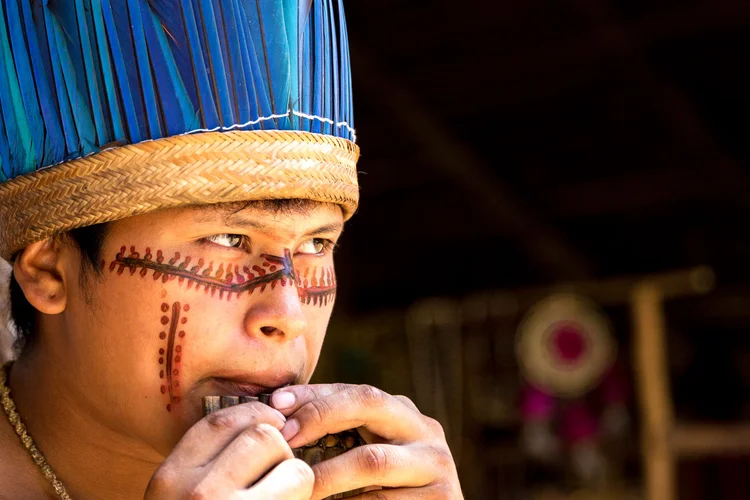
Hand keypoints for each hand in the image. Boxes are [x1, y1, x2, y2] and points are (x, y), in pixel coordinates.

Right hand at [144, 402, 313, 498]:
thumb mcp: (183, 499)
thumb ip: (206, 469)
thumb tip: (256, 428)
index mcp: (168, 481)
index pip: (215, 423)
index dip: (252, 415)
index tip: (272, 424)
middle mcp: (193, 490)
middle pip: (257, 433)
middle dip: (279, 445)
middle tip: (282, 472)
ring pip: (281, 449)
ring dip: (294, 468)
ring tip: (285, 492)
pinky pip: (301, 479)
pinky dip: (306, 488)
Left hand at [270, 384, 462, 498]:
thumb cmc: (388, 491)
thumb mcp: (368, 453)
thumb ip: (340, 433)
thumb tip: (277, 415)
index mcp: (403, 413)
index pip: (354, 390)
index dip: (313, 395)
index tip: (275, 405)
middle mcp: (424, 430)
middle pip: (369, 403)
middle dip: (321, 414)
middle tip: (285, 438)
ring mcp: (436, 464)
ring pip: (371, 460)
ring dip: (326, 475)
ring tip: (298, 487)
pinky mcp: (442, 498)